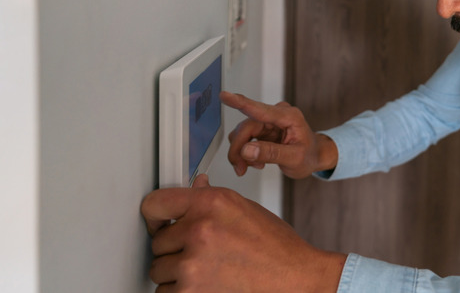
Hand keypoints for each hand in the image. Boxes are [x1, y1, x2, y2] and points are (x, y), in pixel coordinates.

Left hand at [141, 174, 346, 291]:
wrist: (294, 278)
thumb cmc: (276, 246)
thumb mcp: (244, 210)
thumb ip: (212, 200)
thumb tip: (195, 187)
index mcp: (211, 203)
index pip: (155, 204)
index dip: (155, 215)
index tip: (157, 222)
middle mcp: (199, 230)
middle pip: (157, 241)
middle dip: (174, 248)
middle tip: (201, 251)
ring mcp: (193, 263)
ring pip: (159, 269)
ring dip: (176, 272)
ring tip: (207, 268)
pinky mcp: (191, 292)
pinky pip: (165, 292)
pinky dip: (180, 291)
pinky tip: (205, 283)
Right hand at [220, 91, 337, 178]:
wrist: (315, 157)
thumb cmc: (310, 155)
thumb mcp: (295, 159)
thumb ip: (271, 153)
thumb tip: (246, 150)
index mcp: (288, 116)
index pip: (259, 109)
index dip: (240, 102)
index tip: (224, 96)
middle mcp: (277, 115)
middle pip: (246, 127)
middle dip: (239, 149)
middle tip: (240, 168)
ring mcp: (268, 121)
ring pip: (242, 134)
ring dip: (241, 153)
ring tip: (253, 166)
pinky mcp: (263, 129)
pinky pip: (245, 139)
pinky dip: (246, 153)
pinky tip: (256, 162)